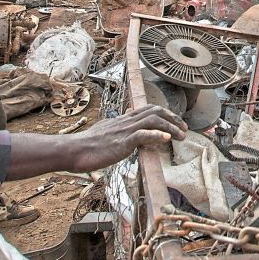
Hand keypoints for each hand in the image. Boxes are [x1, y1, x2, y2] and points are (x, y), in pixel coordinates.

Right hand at [68, 105, 187, 169]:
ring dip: (170, 127)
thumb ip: (119, 125)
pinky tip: (166, 139)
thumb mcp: (106, 130)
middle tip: (184, 129)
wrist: (74, 150)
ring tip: (181, 136)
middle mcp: (126, 121)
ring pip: (153, 121)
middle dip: (173, 118)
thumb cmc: (88, 145)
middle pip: (155, 111)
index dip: (165, 114)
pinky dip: (156, 135)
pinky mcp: (122, 142)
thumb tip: (127, 118)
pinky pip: (142, 135)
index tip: (176, 123)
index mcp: (123, 119)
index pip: (148, 109)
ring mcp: (124, 130)